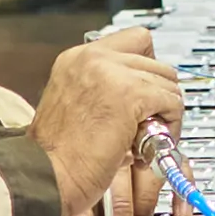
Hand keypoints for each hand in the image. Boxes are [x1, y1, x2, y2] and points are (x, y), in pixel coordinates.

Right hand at [28, 25, 180, 215]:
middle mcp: (92, 58)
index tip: (147, 92)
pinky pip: (171, 101)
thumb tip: (137, 95)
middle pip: (154, 59)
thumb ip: (100, 91)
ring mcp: (111, 72)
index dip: (146, 67)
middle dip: (159, 92)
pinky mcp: (130, 94)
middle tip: (152, 122)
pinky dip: (171, 124)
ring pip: (167, 81)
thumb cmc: (53, 157)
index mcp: (76, 59)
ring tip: (150, 138)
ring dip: (167, 110)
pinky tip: (152, 145)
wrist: (43, 175)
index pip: (133, 40)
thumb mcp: (71, 106)